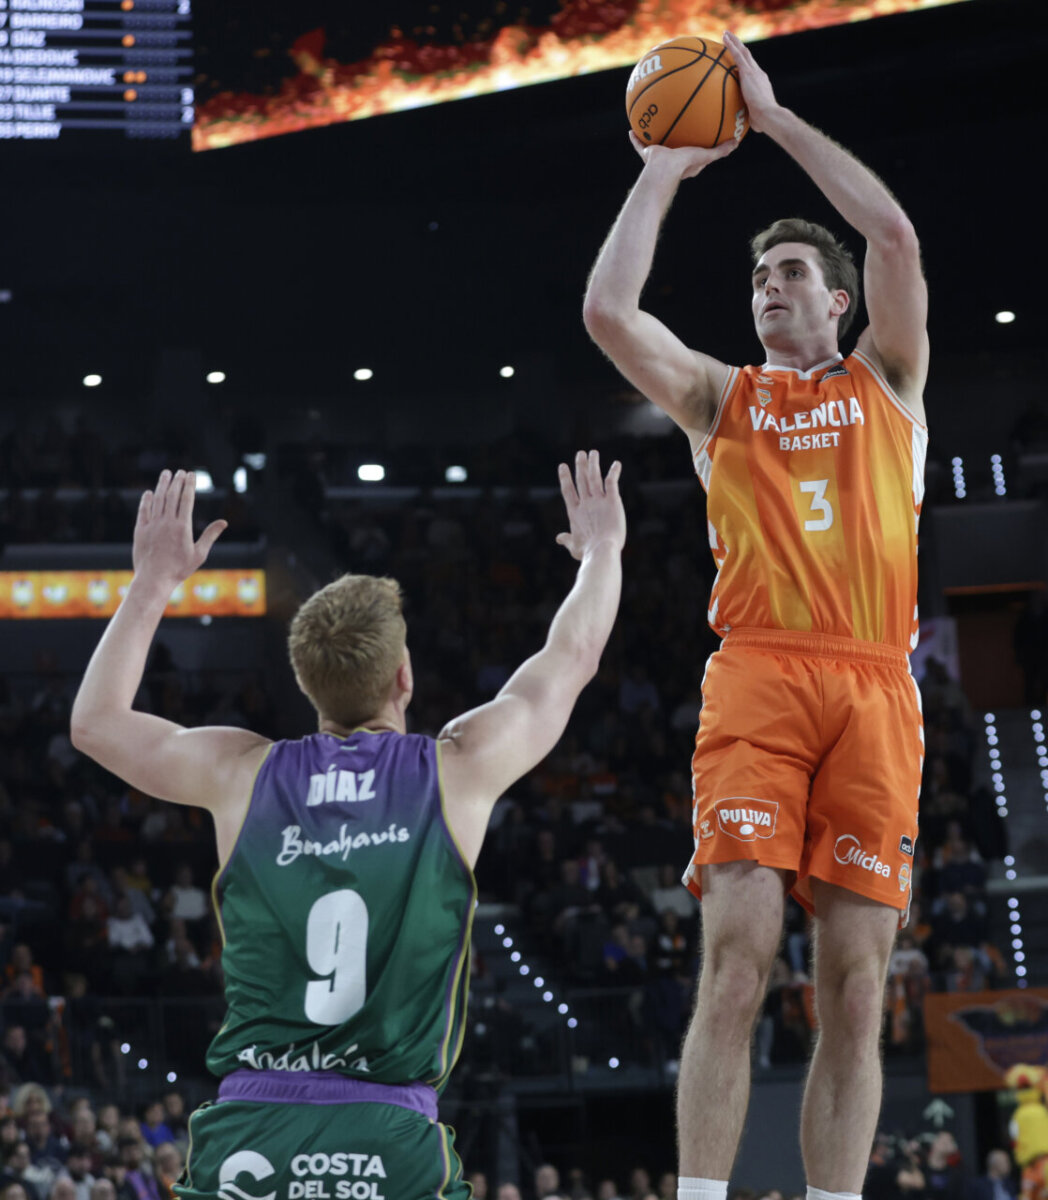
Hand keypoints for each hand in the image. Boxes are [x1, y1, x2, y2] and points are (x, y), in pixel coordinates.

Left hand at [132, 469, 226, 584]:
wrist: (154, 580)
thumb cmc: (179, 569)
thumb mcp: (199, 554)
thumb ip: (210, 535)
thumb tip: (224, 522)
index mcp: (182, 527)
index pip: (186, 499)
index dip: (189, 485)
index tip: (192, 475)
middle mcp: (166, 523)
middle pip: (172, 496)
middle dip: (177, 481)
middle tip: (181, 472)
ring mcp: (152, 525)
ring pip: (157, 500)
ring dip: (162, 485)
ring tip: (166, 474)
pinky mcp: (140, 531)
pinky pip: (143, 511)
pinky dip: (146, 500)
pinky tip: (149, 493)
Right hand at [555, 450, 624, 560]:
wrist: (601, 551)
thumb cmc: (588, 552)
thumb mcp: (574, 547)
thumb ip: (567, 539)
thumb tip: (559, 537)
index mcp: (575, 513)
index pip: (568, 491)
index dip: (565, 478)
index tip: (562, 465)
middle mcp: (585, 504)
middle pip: (581, 480)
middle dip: (580, 466)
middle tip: (581, 453)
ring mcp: (599, 501)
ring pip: (595, 477)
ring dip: (593, 464)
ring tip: (593, 453)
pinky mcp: (613, 501)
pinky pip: (612, 483)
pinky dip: (614, 472)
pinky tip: (617, 464)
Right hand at [630, 131, 735, 179]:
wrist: (664, 170)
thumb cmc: (685, 164)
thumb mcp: (706, 155)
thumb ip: (721, 150)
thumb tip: (736, 143)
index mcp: (685, 161)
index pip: (692, 152)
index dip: (695, 143)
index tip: (698, 133)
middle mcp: (671, 159)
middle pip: (673, 145)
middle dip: (674, 136)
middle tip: (676, 124)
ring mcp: (658, 157)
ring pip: (656, 143)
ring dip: (653, 134)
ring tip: (652, 121)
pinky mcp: (647, 154)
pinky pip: (640, 144)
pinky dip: (635, 138)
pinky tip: (632, 129)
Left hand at [722, 30, 781, 132]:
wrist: (769, 115)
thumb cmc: (763, 122)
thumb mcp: (755, 119)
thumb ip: (749, 118)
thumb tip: (744, 128)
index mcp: (761, 84)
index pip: (752, 71)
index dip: (746, 64)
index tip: (739, 60)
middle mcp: (758, 74)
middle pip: (748, 56)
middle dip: (739, 47)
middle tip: (731, 40)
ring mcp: (754, 71)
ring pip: (743, 51)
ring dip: (734, 41)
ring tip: (725, 34)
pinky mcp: (748, 72)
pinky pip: (737, 54)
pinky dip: (731, 45)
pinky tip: (723, 38)